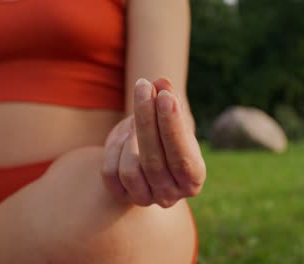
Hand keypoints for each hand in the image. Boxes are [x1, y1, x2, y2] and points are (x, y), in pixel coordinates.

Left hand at [101, 78, 205, 207]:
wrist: (148, 153)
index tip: (165, 95)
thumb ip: (169, 99)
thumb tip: (162, 82)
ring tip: (134, 118)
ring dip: (129, 137)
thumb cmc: (166, 133)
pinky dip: (114, 148)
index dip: (173, 126)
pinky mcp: (122, 196)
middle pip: (154, 162)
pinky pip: (111, 172)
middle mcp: (171, 195)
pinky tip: (123, 135)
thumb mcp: (171, 117)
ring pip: (130, 169)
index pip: (183, 158)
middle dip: (147, 120)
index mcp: (193, 179)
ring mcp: (145, 198)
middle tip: (144, 86)